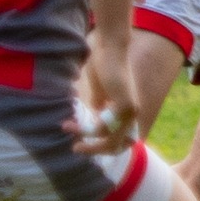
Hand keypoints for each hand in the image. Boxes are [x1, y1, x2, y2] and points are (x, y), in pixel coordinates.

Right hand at [69, 29, 140, 154]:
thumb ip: (100, 108)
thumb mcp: (101, 93)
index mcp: (128, 113)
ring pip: (109, 139)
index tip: (86, 145)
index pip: (123, 142)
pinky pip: (104, 128)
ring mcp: (130, 111)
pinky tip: (72, 125)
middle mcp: (133, 115)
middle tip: (76, 149)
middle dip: (94, 150)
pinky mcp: (124, 105)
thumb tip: (94, 122)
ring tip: (66, 128)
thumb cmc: (104, 67)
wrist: (110, 49)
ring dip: (85, 138)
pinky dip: (86, 129)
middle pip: (116, 146)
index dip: (107, 149)